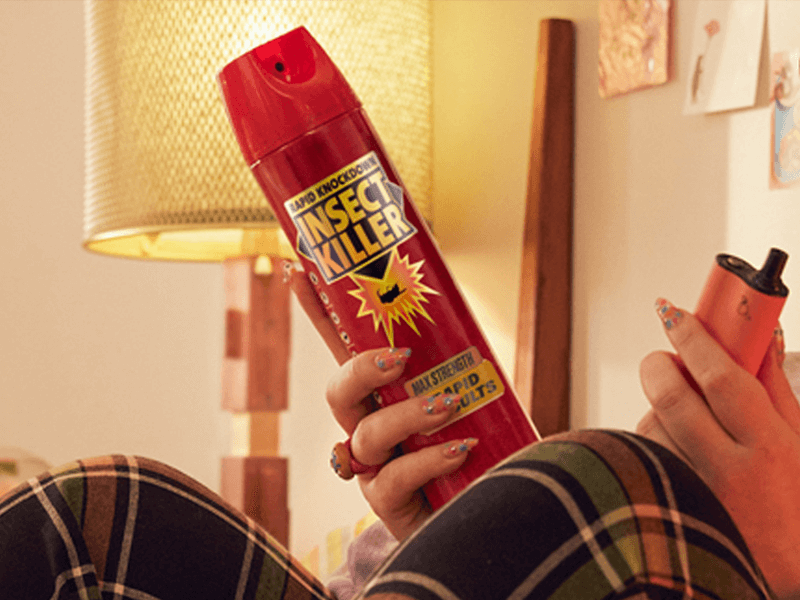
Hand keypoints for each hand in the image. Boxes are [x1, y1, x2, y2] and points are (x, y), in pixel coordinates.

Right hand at [285, 262, 474, 540]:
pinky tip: (459, 449)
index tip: (298, 271)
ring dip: (406, 415)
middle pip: (338, 392)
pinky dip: (427, 459)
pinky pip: (393, 478)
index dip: (318, 312)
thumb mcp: (473, 392)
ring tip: (448, 406)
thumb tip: (462, 306)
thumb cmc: (480, 446)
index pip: (343, 347)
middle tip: (398, 357)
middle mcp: (369, 426)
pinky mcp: (389, 502)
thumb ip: (459, 359)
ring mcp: (375, 465)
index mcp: (384, 393)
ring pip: (365, 435)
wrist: (492, 508)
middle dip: (360, 370)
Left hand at [637, 300, 799, 598]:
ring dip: (659, 407)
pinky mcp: (663, 502)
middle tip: (666, 357)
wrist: (782, 572)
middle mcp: (726, 468)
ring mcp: (690, 489)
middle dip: (660, 362)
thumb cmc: (794, 503)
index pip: (720, 375)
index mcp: (768, 446)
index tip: (672, 311)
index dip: (693, 335)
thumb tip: (762, 333)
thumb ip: (774, 385)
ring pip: (651, 422)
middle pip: (670, 393)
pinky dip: (654, 440)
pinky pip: (645, 453)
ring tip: (688, 419)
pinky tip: (679, 452)